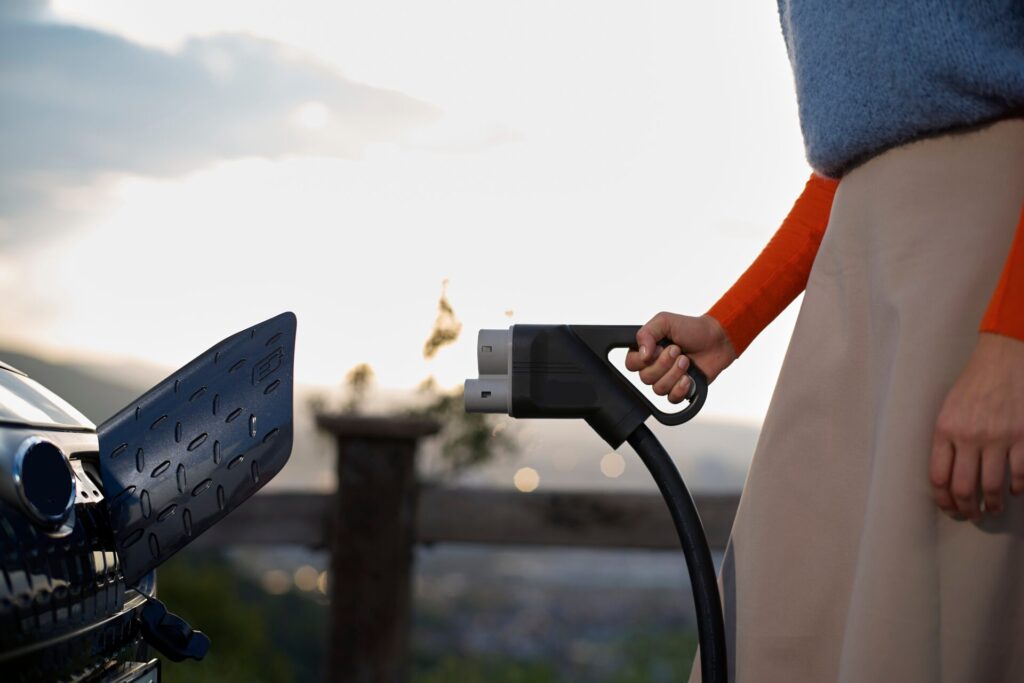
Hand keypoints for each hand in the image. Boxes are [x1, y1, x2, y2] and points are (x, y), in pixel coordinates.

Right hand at [624, 312, 736, 402]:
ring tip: (686, 361)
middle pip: (645, 378)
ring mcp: (666, 379)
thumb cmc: (692, 329)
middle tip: (678, 351)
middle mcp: (653, 367)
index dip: (645, 359)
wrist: (717, 340)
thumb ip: (646, 333)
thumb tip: (641, 354)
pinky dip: (680, 388)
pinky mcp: (679, 390)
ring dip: (674, 374)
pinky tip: (689, 377)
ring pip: (658, 389)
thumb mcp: (665, 321)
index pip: (631, 364)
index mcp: (646, 351)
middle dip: (664, 364)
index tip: (660, 347)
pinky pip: (671, 399)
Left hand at [930, 333, 1023, 521]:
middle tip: (972, 516)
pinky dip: (1018, 488)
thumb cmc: (973, 385)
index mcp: (945, 430)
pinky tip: (1015, 491)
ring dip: (993, 505)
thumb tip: (946, 476)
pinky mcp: (1023, 437)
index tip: (950, 509)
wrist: (1003, 360)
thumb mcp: (948, 409)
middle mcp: (969, 436)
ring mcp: (998, 437)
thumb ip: (946, 440)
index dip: (943, 500)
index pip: (938, 477)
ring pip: (992, 486)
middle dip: (967, 509)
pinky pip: (1020, 474)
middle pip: (964, 488)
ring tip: (994, 509)